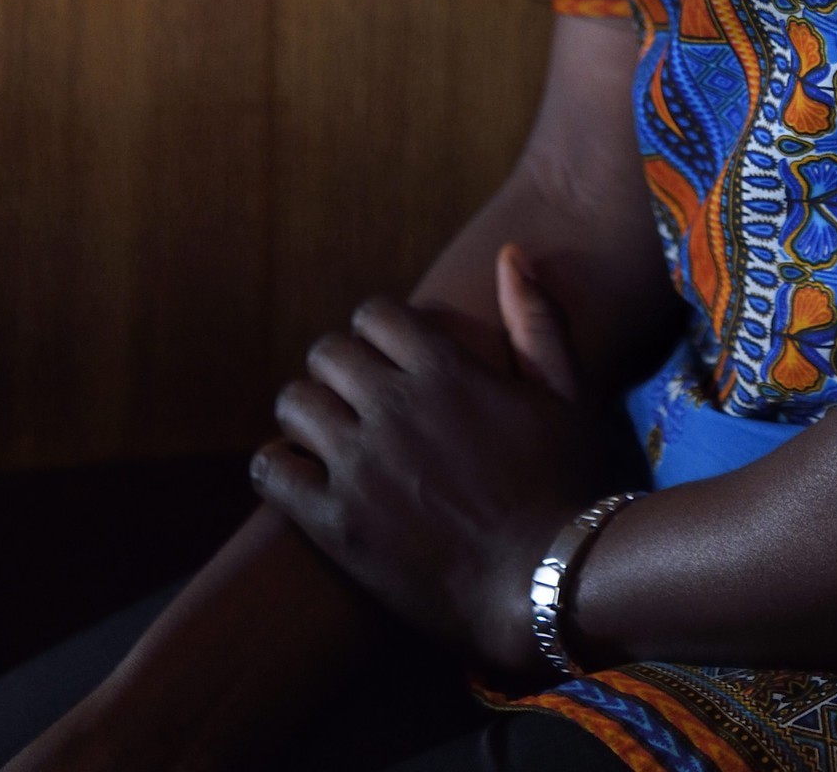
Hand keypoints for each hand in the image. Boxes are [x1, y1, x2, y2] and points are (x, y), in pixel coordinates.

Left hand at [251, 250, 637, 682]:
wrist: (542, 583)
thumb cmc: (560, 485)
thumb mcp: (564, 393)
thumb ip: (535, 320)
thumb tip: (510, 253)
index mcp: (444, 369)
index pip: (372, 314)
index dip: (374, 330)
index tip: (384, 355)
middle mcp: (394, 406)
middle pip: (326, 352)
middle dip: (338, 367)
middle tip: (353, 396)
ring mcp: (360, 465)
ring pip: (294, 403)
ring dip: (306, 411)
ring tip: (325, 433)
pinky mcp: (335, 523)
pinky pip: (272, 470)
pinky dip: (277, 465)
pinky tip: (299, 475)